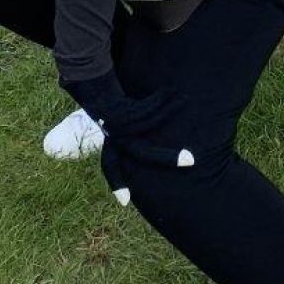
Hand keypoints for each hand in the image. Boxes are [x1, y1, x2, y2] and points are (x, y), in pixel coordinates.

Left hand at [63, 71, 196, 203]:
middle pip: (143, 153)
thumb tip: (147, 148)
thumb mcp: (114, 123)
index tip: (124, 203)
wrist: (91, 80)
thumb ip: (126, 136)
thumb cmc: (108, 102)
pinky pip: (146, 106)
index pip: (112, 167)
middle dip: (168, 158)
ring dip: (168, 110)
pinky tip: (169, 91)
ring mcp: (117, 122)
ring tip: (183, 100)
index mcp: (110, 144)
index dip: (118, 184)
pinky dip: (160, 99)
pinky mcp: (121, 106)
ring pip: (150, 121)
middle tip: (191, 160)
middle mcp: (113, 136)